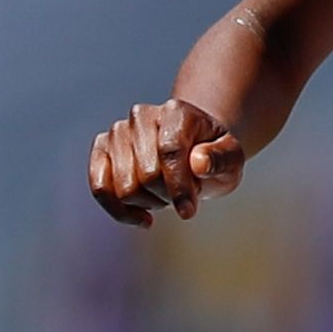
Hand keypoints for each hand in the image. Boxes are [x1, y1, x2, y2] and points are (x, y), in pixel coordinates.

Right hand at [88, 98, 244, 225]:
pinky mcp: (101, 151)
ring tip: (167, 194)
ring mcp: (118, 132)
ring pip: (124, 187)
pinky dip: (120, 211)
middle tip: (185, 193)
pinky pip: (99, 188)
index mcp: (177, 112)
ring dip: (150, 202)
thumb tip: (198, 163)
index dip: (178, 185)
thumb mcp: (233, 158)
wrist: (194, 150)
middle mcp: (142, 116)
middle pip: (146, 175)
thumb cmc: (214, 156)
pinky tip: (144, 220)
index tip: (189, 212)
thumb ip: (222, 158)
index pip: (169, 151)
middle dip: (168, 195)